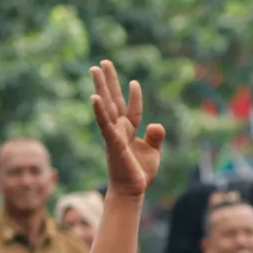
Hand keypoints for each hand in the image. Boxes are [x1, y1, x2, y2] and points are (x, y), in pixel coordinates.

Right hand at [90, 60, 164, 195]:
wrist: (133, 190)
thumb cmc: (140, 172)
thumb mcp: (153, 152)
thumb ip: (155, 136)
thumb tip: (157, 125)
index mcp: (129, 130)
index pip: (131, 108)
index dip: (133, 96)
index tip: (134, 82)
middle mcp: (119, 129)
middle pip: (113, 100)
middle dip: (109, 82)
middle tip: (103, 62)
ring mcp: (114, 134)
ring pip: (106, 106)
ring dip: (101, 87)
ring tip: (95, 69)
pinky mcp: (113, 142)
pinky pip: (105, 124)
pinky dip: (100, 111)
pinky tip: (95, 97)